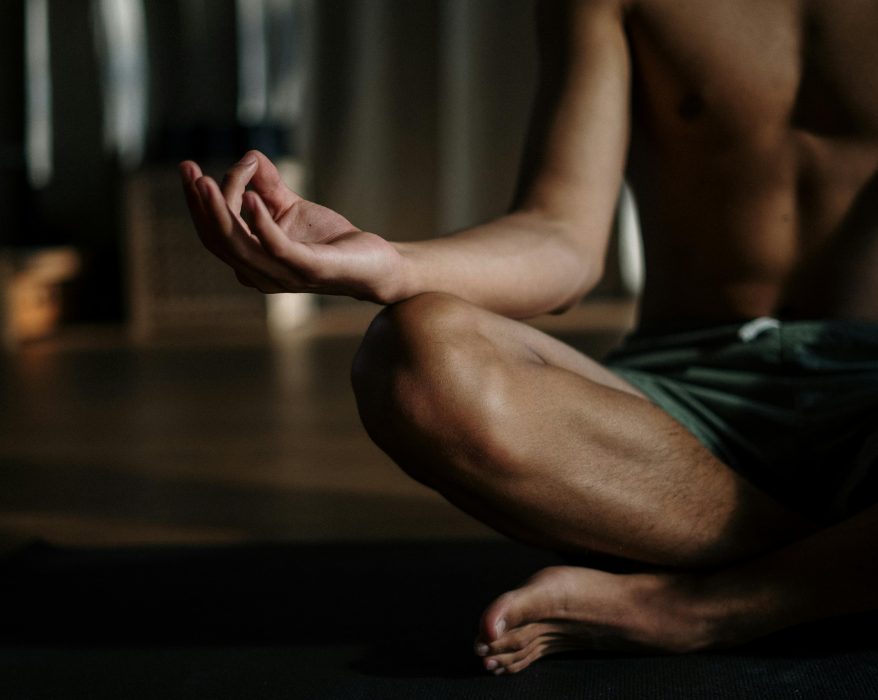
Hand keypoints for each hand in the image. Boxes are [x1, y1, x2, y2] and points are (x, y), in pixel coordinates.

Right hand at [179, 150, 406, 302]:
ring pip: (239, 246)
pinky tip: (251, 198)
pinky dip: (260, 222)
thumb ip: (269, 186)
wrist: (375, 264)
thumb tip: (250, 156)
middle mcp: (260, 275)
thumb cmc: (332, 242)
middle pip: (218, 240)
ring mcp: (283, 277)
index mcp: (251, 262)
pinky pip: (275, 248)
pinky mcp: (309, 270)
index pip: (213, 233)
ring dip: (220, 211)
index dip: (196, 203)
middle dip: (199, 204)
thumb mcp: (292, 207)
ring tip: (208, 181)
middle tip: (189, 170)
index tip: (188, 168)